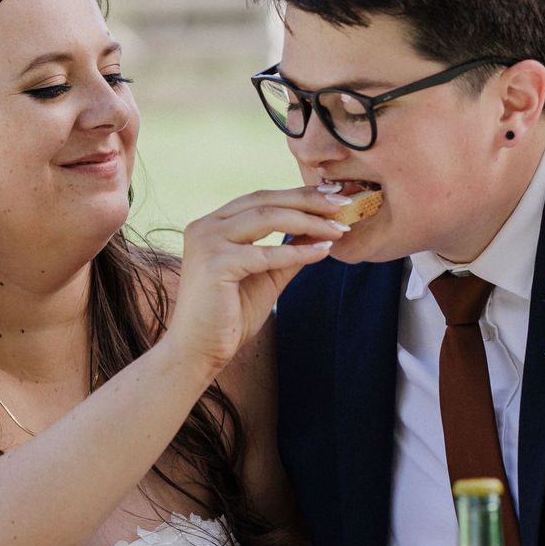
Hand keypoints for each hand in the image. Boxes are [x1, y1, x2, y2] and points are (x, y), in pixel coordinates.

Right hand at [165, 187, 348, 374]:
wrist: (199, 350)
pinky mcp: (215, 263)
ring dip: (308, 221)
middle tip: (344, 204)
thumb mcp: (267, 274)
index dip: (299, 194)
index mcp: (213, 224)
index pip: (262, 198)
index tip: (334, 196)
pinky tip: (322, 252)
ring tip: (338, 228)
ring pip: (267, 218)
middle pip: (265, 200)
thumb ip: (289, 249)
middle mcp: (206, 226)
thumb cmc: (230, 316)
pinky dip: (297, 252)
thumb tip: (321, 227)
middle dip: (309, 200)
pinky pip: (266, 253)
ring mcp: (207, 242)